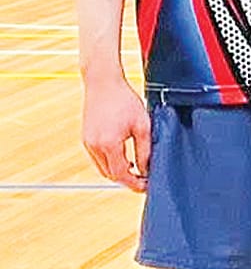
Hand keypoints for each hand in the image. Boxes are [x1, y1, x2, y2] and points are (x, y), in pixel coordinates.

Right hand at [80, 73, 149, 190]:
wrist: (103, 82)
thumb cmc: (125, 101)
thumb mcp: (143, 126)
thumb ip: (145, 150)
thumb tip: (147, 169)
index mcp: (109, 144)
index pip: (121, 174)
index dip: (134, 183)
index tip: (147, 186)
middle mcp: (94, 145)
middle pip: (110, 174)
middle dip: (127, 180)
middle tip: (144, 181)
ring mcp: (87, 142)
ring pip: (102, 168)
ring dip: (118, 172)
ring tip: (136, 171)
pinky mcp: (85, 137)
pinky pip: (98, 158)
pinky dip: (110, 163)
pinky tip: (125, 159)